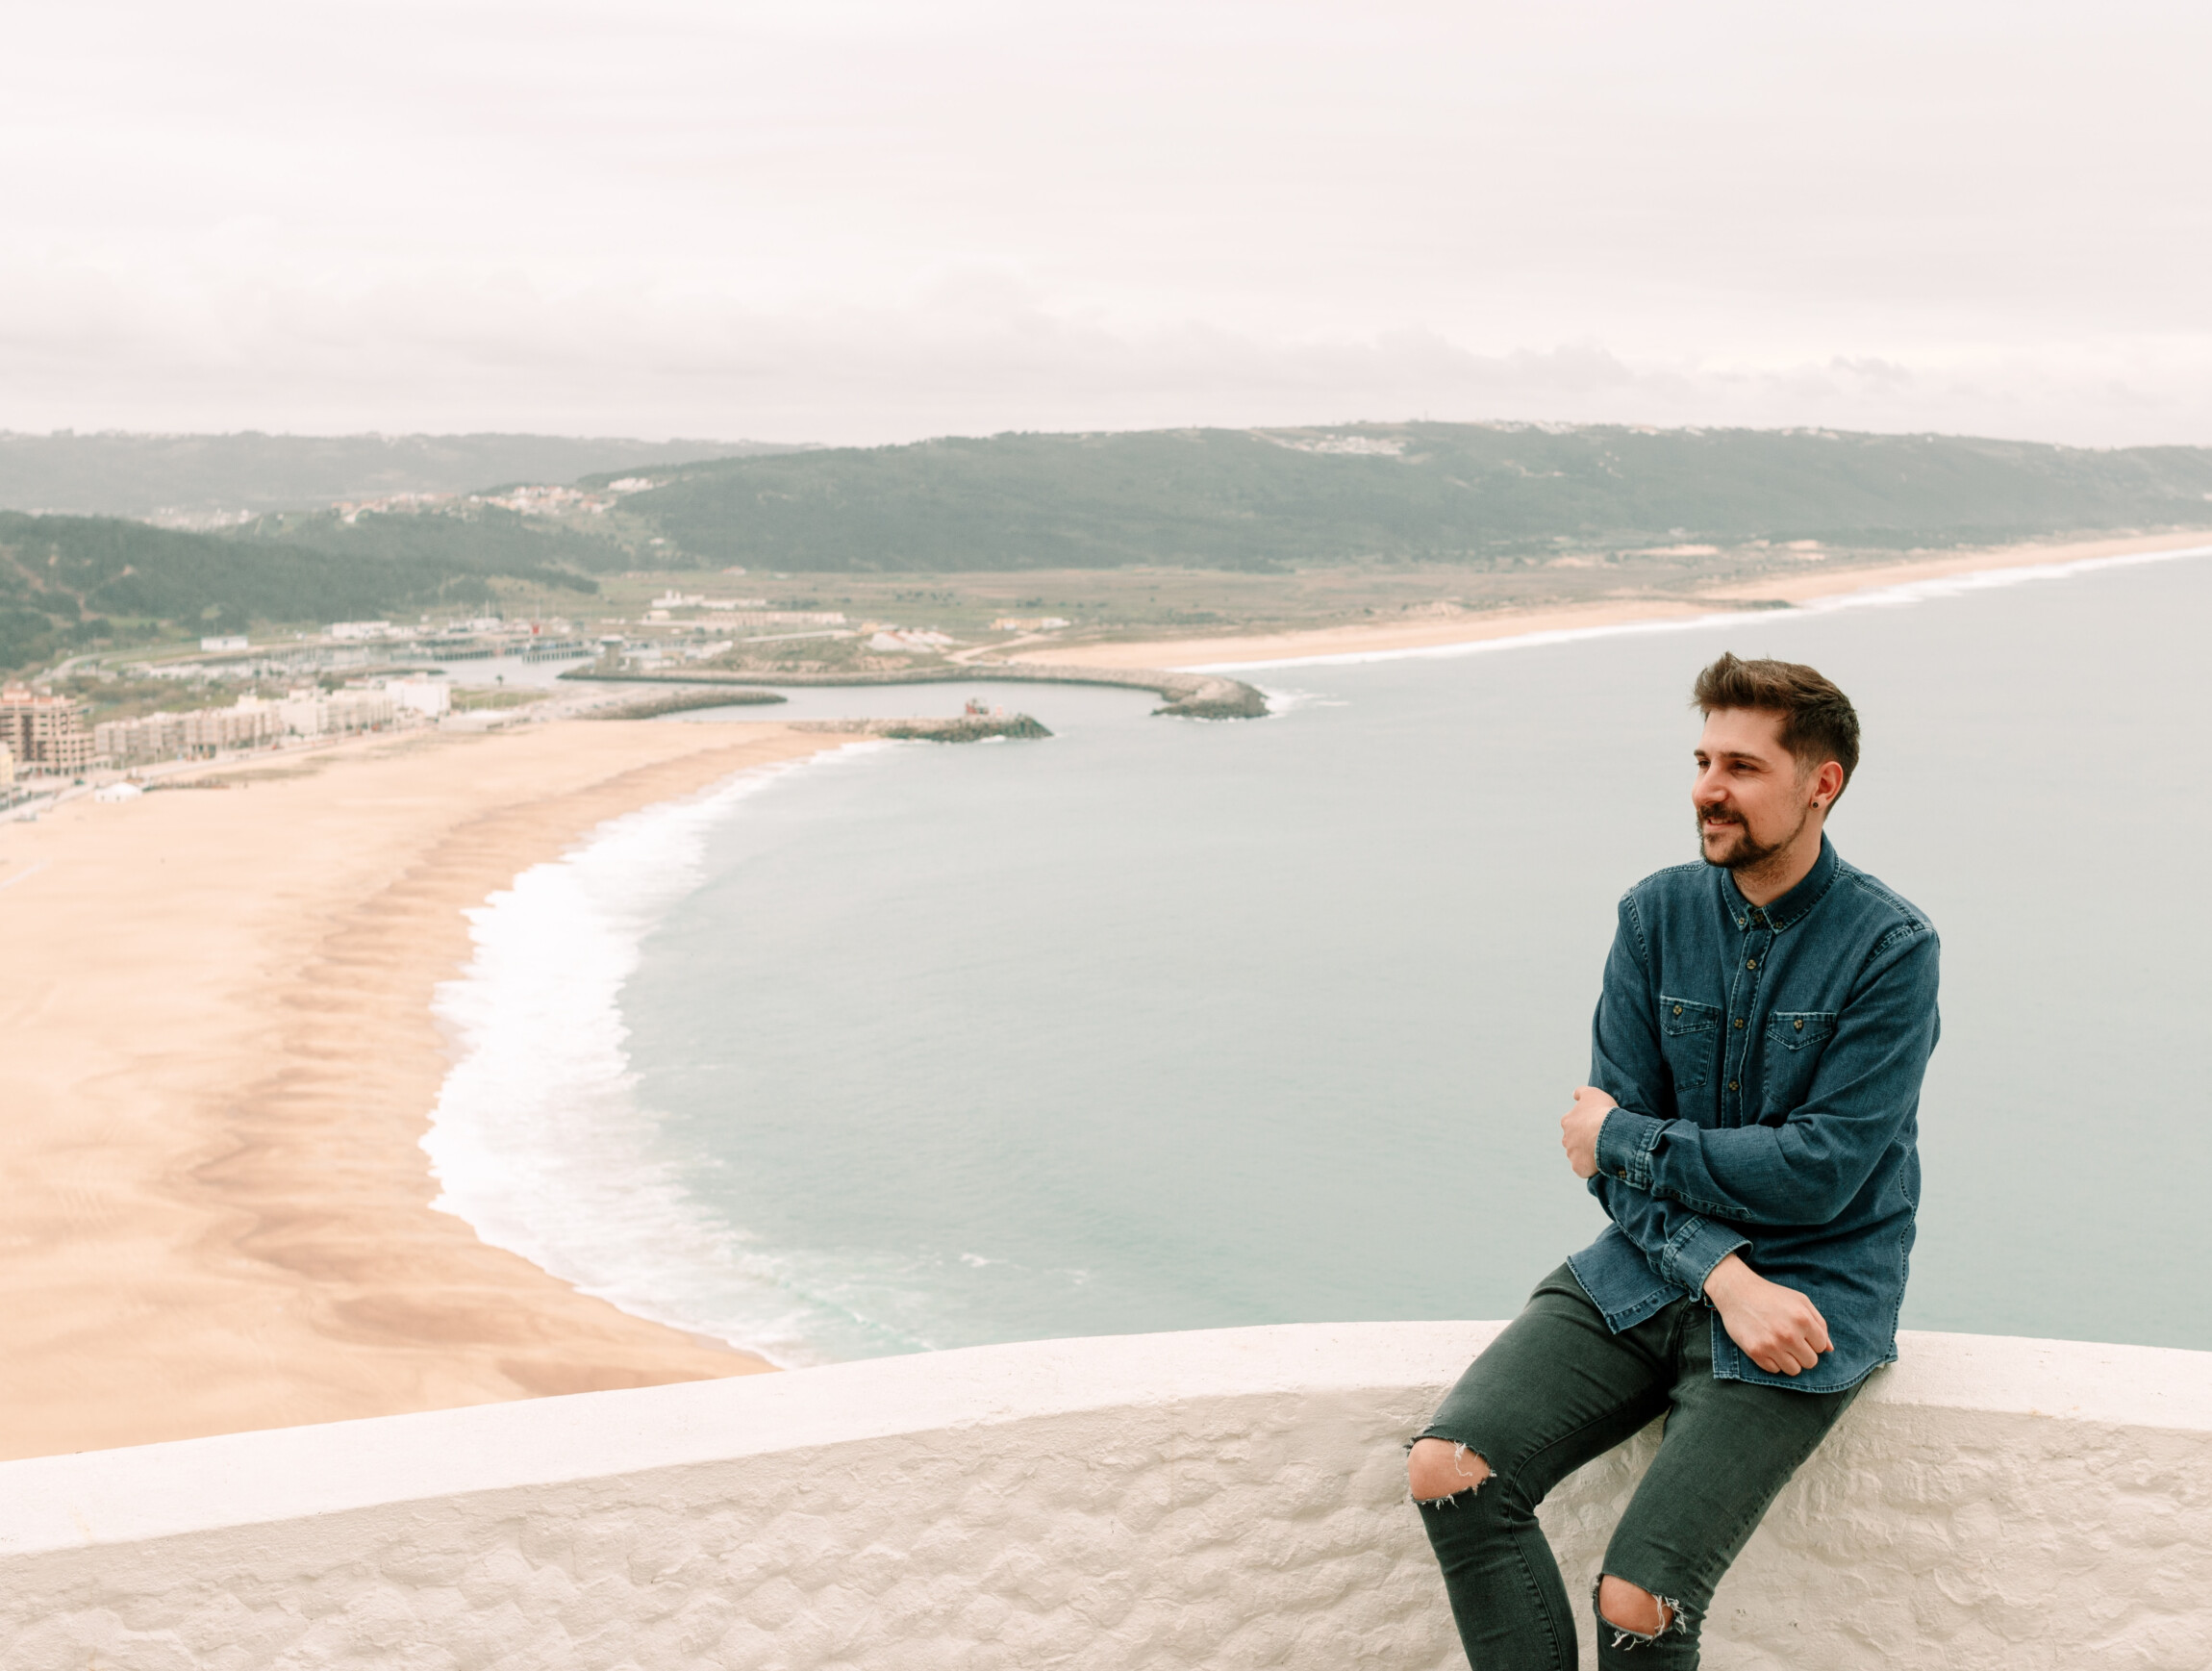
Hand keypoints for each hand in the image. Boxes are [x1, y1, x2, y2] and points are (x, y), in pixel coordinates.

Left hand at [1560, 1085, 1614, 1178]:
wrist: (1610, 1133)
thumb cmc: (1602, 1111)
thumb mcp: (1592, 1093)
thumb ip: (1581, 1092)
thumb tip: (1574, 1095)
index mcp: (1567, 1121)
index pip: (1573, 1125)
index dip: (1585, 1126)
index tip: (1597, 1126)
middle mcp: (1565, 1139)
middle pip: (1574, 1141)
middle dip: (1584, 1141)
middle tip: (1600, 1140)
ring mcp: (1571, 1154)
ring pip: (1578, 1156)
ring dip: (1587, 1155)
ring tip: (1602, 1152)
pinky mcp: (1578, 1168)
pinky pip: (1582, 1169)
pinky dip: (1589, 1168)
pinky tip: (1600, 1163)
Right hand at [1703, 1253, 1831, 1375]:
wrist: (1736, 1291)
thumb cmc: (1771, 1295)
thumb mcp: (1800, 1301)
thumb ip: (1819, 1323)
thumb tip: (1830, 1349)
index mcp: (1803, 1319)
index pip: (1821, 1347)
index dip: (1812, 1341)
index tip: (1801, 1333)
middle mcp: (1789, 1334)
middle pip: (1810, 1362)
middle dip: (1803, 1353)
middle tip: (1790, 1340)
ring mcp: (1771, 1345)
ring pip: (1794, 1370)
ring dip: (1789, 1360)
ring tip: (1779, 1345)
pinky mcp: (1756, 1352)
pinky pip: (1774, 1370)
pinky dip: (1772, 1361)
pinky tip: (1766, 1346)